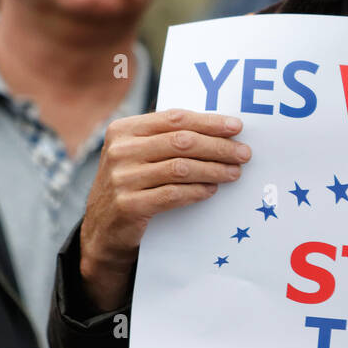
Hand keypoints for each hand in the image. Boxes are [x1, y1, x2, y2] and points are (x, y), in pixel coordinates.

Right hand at [80, 108, 249, 310]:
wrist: (102, 230)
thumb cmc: (131, 185)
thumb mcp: (138, 155)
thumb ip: (165, 139)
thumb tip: (218, 130)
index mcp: (124, 130)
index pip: (175, 118)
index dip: (209, 122)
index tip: (237, 127)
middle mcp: (120, 151)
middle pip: (181, 142)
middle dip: (218, 147)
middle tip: (244, 153)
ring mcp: (122, 178)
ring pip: (180, 168)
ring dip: (213, 169)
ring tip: (234, 172)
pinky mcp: (128, 205)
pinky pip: (173, 194)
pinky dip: (197, 191)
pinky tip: (212, 189)